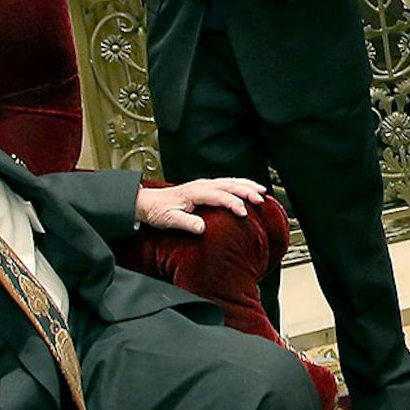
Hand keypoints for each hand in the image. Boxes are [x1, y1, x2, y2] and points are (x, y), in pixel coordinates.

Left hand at [136, 175, 267, 233]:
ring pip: (230, 181)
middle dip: (247, 190)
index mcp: (195, 192)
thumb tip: (202, 228)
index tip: (244, 213)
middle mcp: (202, 186)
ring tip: (261, 191)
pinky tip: (247, 188)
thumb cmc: (158, 211)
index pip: (220, 196)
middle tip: (260, 199)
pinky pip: (226, 183)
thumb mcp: (169, 220)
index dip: (233, 203)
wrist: (147, 203)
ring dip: (246, 185)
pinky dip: (240, 185)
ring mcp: (204, 185)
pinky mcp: (205, 188)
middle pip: (229, 185)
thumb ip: (186, 223)